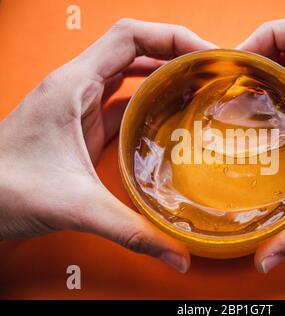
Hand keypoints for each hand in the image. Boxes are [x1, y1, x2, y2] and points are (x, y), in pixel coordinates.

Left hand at [0, 18, 214, 272]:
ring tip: (198, 88)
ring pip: (129, 75)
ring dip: (164, 76)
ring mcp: (78, 104)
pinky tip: (168, 117)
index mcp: (74, 85)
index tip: (204, 55)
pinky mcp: (81, 124)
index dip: (172, 37)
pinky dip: (149, 102)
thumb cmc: (4, 190)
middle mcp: (77, 86)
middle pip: (136, 50)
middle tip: (210, 72)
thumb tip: (178, 255)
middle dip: (176, 55)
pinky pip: (122, 102)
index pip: (130, 37)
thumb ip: (131, 230)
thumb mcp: (76, 207)